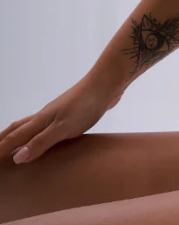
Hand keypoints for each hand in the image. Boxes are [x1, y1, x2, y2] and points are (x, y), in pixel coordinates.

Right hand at [0, 72, 122, 164]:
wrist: (107, 83)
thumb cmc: (86, 105)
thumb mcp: (63, 128)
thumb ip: (41, 142)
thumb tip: (16, 158)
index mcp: (41, 120)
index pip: (15, 137)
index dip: (1, 150)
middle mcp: (46, 115)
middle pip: (19, 128)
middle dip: (5, 140)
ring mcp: (59, 112)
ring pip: (33, 125)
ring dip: (21, 136)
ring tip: (16, 146)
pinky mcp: (72, 112)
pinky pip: (49, 126)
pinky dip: (40, 134)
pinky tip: (49, 138)